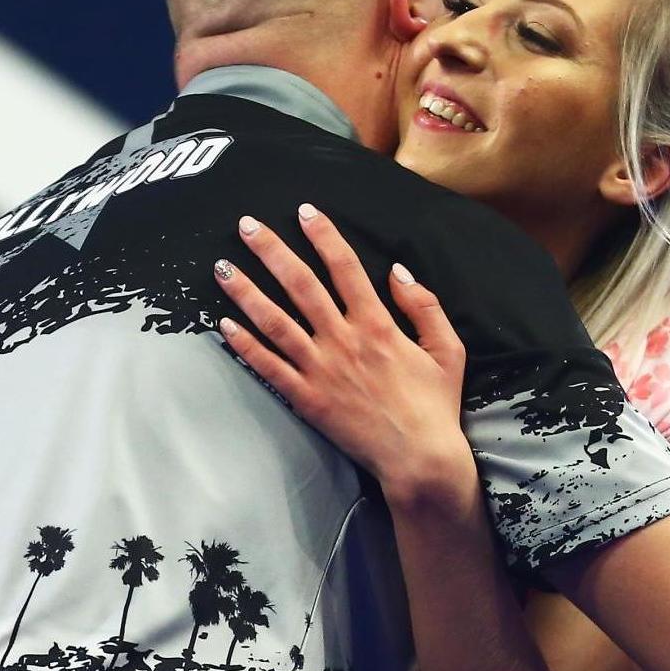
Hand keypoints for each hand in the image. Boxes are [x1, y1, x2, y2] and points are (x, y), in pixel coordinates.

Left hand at [214, 205, 471, 507]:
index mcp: (377, 324)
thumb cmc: (436, 405)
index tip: (304, 211)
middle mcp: (343, 340)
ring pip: (274, 321)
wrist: (419, 459)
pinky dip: (245, 345)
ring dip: (245, 291)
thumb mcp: (448, 349)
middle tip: (247, 225)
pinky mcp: (306, 399)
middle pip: (300, 284)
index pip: (344, 267)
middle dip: (271, 250)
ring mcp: (320, 370)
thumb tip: (398, 270)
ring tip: (222, 267)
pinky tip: (224, 324)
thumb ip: (424, 306)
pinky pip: (268, 367)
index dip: (323, 235)